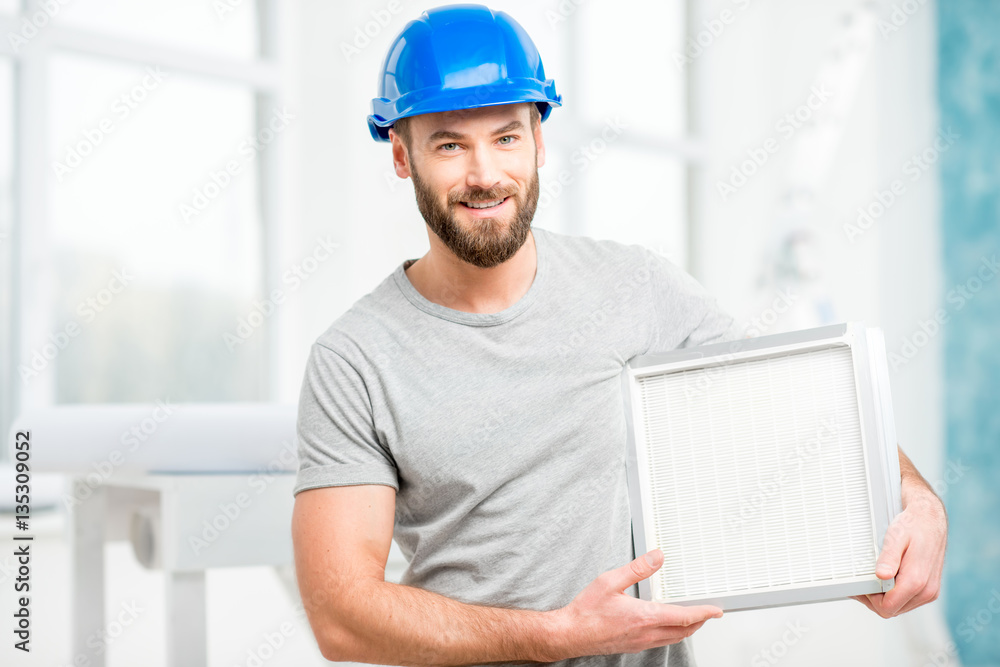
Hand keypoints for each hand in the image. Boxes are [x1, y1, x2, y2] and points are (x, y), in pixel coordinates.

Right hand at [545, 549, 722, 659]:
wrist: (570, 634)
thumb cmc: (586, 611)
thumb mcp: (610, 581)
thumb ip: (637, 569)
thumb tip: (657, 557)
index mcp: (644, 616)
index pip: (684, 616)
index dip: (704, 613)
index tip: (716, 610)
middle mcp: (646, 633)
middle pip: (684, 631)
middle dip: (700, 622)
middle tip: (709, 613)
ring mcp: (640, 642)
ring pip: (674, 638)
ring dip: (687, 629)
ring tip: (693, 618)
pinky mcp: (633, 646)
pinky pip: (661, 641)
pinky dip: (672, 633)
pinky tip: (666, 625)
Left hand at [853, 485, 947, 617]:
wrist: (930, 519)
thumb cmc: (913, 526)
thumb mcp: (896, 537)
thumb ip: (889, 558)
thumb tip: (881, 575)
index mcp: (917, 581)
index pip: (887, 607)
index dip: (869, 599)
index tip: (860, 586)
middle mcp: (926, 591)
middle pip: (892, 610)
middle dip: (873, 600)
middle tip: (860, 584)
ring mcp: (929, 591)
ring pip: (899, 608)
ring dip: (883, 599)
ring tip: (870, 581)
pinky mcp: (929, 589)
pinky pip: (907, 601)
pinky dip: (893, 595)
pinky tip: (883, 581)